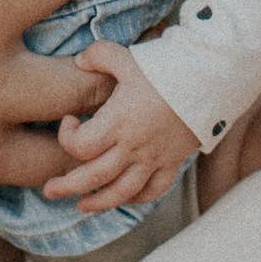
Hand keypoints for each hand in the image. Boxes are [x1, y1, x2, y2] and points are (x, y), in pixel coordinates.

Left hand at [41, 39, 197, 213]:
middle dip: (67, 186)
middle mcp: (134, 146)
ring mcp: (154, 158)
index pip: (81, 146)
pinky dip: (136, 198)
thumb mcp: (127, 57)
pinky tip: (122, 198)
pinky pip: (153, 190)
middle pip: (94, 177)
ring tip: (80, 205)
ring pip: (122, 192)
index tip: (70, 122)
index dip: (67, 137)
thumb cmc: (166, 67)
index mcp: (118, 121)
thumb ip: (98, 56)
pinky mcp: (172, 162)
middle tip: (48, 190)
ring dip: (98, 202)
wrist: (211, 79)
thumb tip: (79, 61)